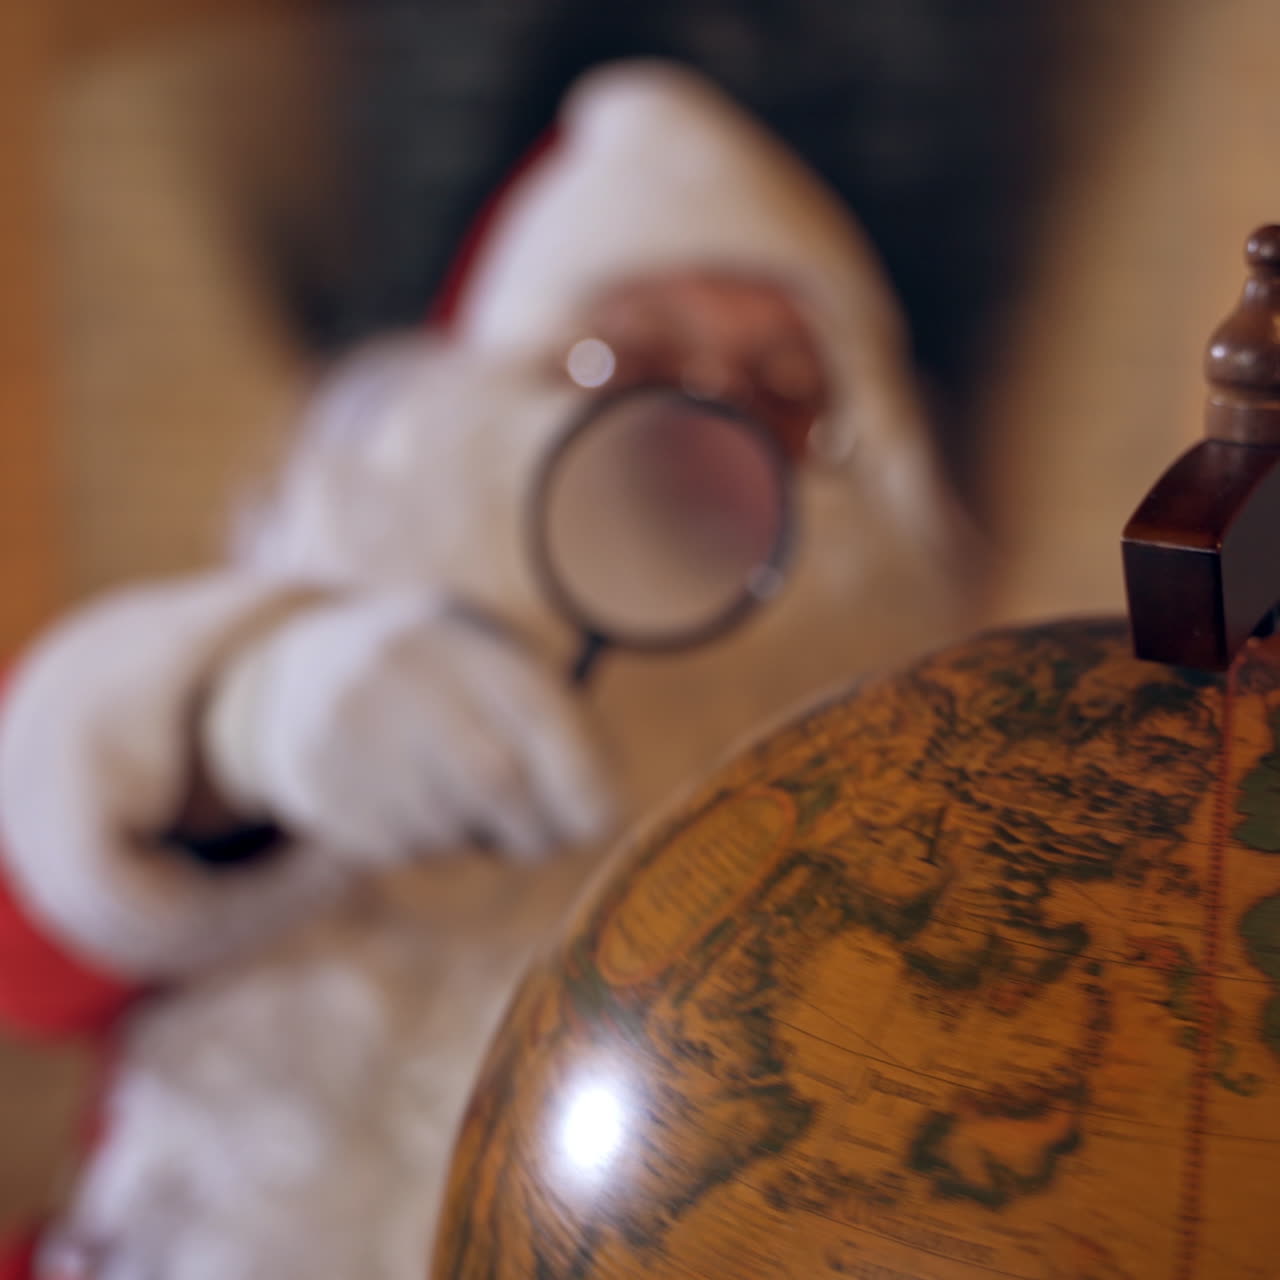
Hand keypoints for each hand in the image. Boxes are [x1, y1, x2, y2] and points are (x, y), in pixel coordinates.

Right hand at [204, 592, 611, 865]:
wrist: (297, 668)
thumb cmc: (439, 675)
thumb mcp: (491, 655)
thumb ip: (552, 716)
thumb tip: (604, 812)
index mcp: (459, 635)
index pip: (534, 709)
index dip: (578, 775)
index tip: (602, 819)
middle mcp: (398, 675)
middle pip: (493, 781)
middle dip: (534, 827)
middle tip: (545, 838)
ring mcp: (348, 732)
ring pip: (447, 826)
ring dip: (477, 837)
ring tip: (466, 805)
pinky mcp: (318, 787)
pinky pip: (401, 849)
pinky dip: (429, 846)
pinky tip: (415, 805)